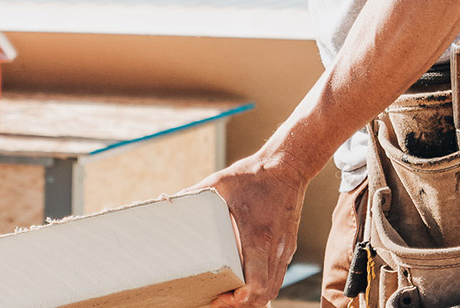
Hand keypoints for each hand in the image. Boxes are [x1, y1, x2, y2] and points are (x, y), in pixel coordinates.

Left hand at [184, 150, 310, 307]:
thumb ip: (195, 194)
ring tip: (231, 294)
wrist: (288, 166)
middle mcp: (276, 247)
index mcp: (258, 236)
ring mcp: (285, 248)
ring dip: (253, 297)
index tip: (220, 296)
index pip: (257, 284)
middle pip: (265, 294)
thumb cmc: (253, 175)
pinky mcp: (289, 245)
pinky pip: (278, 275)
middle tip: (220, 299)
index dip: (239, 300)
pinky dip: (263, 285)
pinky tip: (246, 280)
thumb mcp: (220, 182)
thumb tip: (169, 201)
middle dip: (242, 304)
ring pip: (274, 288)